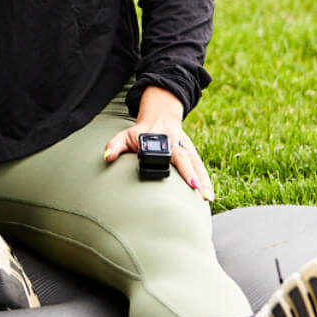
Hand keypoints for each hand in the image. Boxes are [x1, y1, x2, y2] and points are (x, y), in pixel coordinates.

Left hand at [103, 86, 214, 200]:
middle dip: (191, 173)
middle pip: (185, 158)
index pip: (166, 149)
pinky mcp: (191, 154)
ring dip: (204, 180)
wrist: (159, 118)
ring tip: (207, 198)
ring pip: (197, 164)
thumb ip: (115, 145)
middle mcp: (176, 143)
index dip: (172, 160)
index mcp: (160, 138)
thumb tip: (107, 157)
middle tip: (196, 188)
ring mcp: (186, 148)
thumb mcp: (125, 135)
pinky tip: (209, 196)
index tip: (170, 168)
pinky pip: (200, 167)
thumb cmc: (139, 132)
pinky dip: (206, 181)